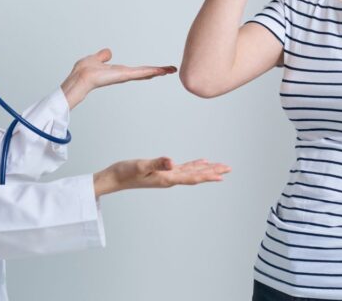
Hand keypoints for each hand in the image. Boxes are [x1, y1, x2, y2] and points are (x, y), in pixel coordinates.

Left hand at [61, 48, 176, 107]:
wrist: (80, 78)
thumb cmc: (83, 71)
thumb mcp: (95, 59)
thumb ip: (102, 56)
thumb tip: (108, 52)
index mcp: (118, 71)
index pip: (136, 71)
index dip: (147, 70)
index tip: (158, 70)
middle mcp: (123, 75)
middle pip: (144, 73)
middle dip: (158, 71)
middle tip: (171, 70)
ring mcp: (124, 76)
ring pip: (145, 73)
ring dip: (158, 71)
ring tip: (171, 70)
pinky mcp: (124, 75)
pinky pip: (140, 72)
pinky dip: (151, 71)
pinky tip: (160, 71)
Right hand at [93, 157, 231, 196]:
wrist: (113, 179)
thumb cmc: (124, 172)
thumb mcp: (140, 166)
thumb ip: (156, 163)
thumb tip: (172, 162)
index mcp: (167, 178)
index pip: (191, 177)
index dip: (207, 175)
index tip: (222, 175)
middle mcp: (169, 179)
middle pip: (195, 175)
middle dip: (212, 172)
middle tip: (228, 169)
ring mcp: (166, 176)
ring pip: (191, 172)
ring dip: (205, 169)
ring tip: (219, 166)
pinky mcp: (162, 172)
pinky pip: (183, 168)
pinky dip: (193, 165)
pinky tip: (200, 162)